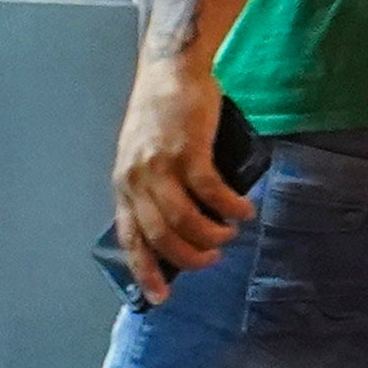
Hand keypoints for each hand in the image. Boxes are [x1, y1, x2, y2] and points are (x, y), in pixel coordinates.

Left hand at [107, 54, 244, 303]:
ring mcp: (161, 165)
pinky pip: (210, 191)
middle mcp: (137, 179)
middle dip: (190, 257)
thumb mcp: (145, 155)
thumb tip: (180, 227)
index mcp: (125, 184)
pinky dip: (229, 207)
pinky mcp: (188, 149)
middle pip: (162, 235)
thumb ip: (155, 187)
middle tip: (212, 259)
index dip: (145, 271)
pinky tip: (243, 210)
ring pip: (185, 219)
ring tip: (230, 233)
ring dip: (212, 235)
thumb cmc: (162, 113)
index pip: (131, 238)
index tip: (160, 298)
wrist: (171, 70)